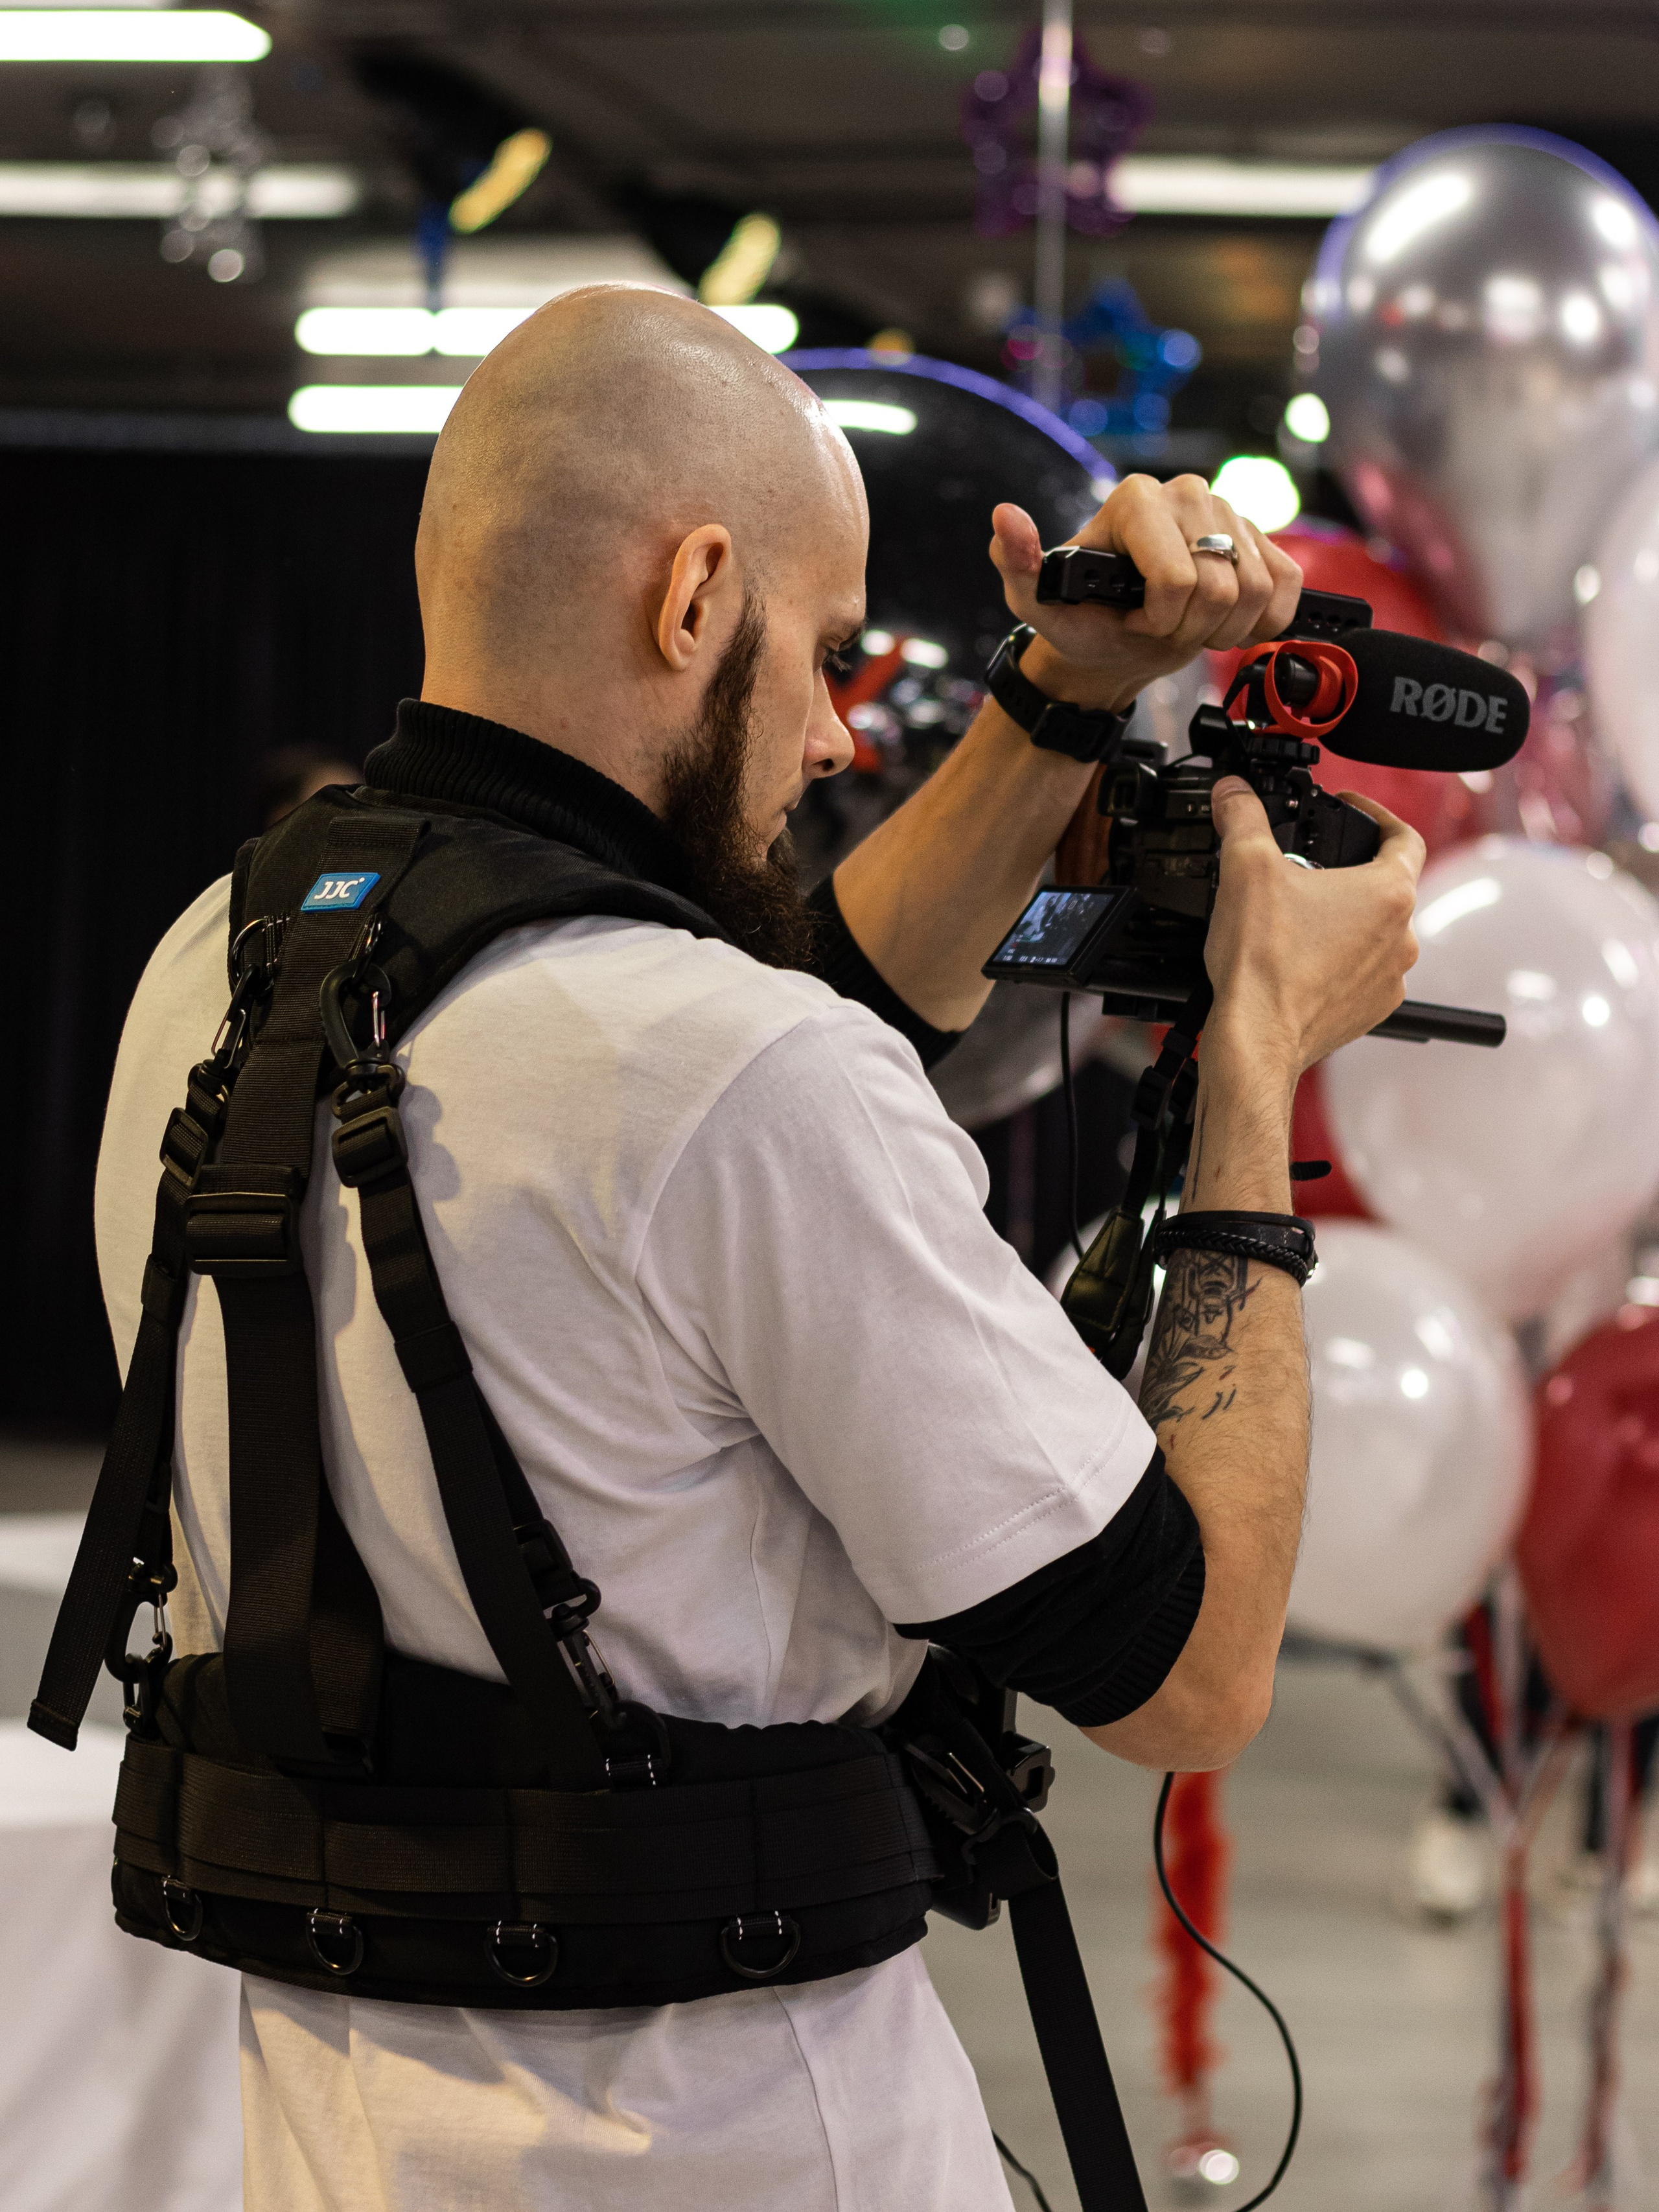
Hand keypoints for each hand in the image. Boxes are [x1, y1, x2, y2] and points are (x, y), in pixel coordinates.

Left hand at [988, 475, 1303, 713]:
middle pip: (1220, 587)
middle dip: (1190, 628)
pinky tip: (1226, 620)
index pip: (1177, 578)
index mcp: (1135, 499)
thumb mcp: (1037, 601)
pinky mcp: (1263, 538)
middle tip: (1159, 627)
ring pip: (1257, 591)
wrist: (1118, 640)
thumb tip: (1005, 517)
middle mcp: (1187, 493)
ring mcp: (1230, 512)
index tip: (1134, 621)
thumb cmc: (1082, 620)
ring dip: (1223, 628)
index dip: (1160, 619)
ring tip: (1188, 624)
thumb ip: (1017, 562)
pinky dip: (1263, 620)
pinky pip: (1287, 586)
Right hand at [1202, 779, 1425, 1077]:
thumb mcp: (1244, 866)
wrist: (1256, 1039)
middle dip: (1345, 871)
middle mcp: (1402, 937)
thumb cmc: (1263, 962)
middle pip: (1384, 885)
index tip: (1350, 811)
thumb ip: (1241, 815)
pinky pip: (1360, 972)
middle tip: (1303, 869)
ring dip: (1342, 919)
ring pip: (1372, 931)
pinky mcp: (1370, 1010)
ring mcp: (1389, 979)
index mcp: (1389, 893)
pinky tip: (1298, 959)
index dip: (1376, 814)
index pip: (1404, 835)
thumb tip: (1233, 790)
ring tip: (1295, 917)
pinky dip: (1336, 960)